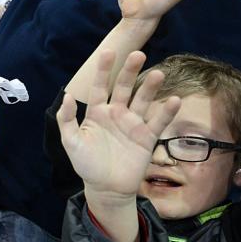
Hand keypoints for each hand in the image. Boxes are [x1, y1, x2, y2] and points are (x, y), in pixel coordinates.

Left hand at [57, 51, 179, 203]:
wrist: (106, 189)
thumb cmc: (86, 165)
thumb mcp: (71, 142)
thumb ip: (67, 120)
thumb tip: (66, 96)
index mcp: (97, 112)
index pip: (100, 86)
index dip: (104, 70)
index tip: (108, 52)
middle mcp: (116, 114)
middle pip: (125, 87)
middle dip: (130, 71)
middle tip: (137, 54)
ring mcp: (133, 124)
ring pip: (143, 100)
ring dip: (150, 87)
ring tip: (158, 74)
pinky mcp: (147, 138)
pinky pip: (158, 122)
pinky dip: (166, 112)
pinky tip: (174, 100)